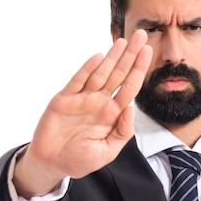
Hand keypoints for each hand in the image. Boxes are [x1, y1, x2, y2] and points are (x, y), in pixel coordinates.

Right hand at [14, 29, 152, 197]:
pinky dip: (87, 69)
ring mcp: (82, 99)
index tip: (148, 53)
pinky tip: (98, 57)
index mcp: (111, 115)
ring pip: (100, 74)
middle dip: (130, 55)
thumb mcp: (107, 152)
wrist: (51, 164)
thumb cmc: (79, 159)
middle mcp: (98, 103)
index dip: (139, 70)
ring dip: (112, 57)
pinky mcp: (64, 100)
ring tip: (124, 41)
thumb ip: (122, 132)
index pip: (129, 88)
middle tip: (141, 36)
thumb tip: (131, 109)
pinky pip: (78, 81)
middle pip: (118, 75)